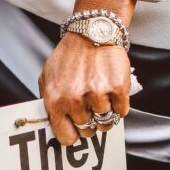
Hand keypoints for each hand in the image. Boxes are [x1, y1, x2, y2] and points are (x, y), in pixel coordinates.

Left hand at [39, 0, 134, 145]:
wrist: (92, 32)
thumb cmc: (69, 56)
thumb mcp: (48, 78)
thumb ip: (49, 102)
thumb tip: (54, 125)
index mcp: (55, 100)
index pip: (66, 137)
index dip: (73, 134)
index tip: (76, 128)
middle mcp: (75, 100)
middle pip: (88, 130)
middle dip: (90, 122)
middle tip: (90, 108)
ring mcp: (97, 95)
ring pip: (106, 122)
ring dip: (106, 113)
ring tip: (102, 97)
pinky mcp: (117, 88)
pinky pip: (121, 111)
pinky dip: (119, 104)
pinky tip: (112, 90)